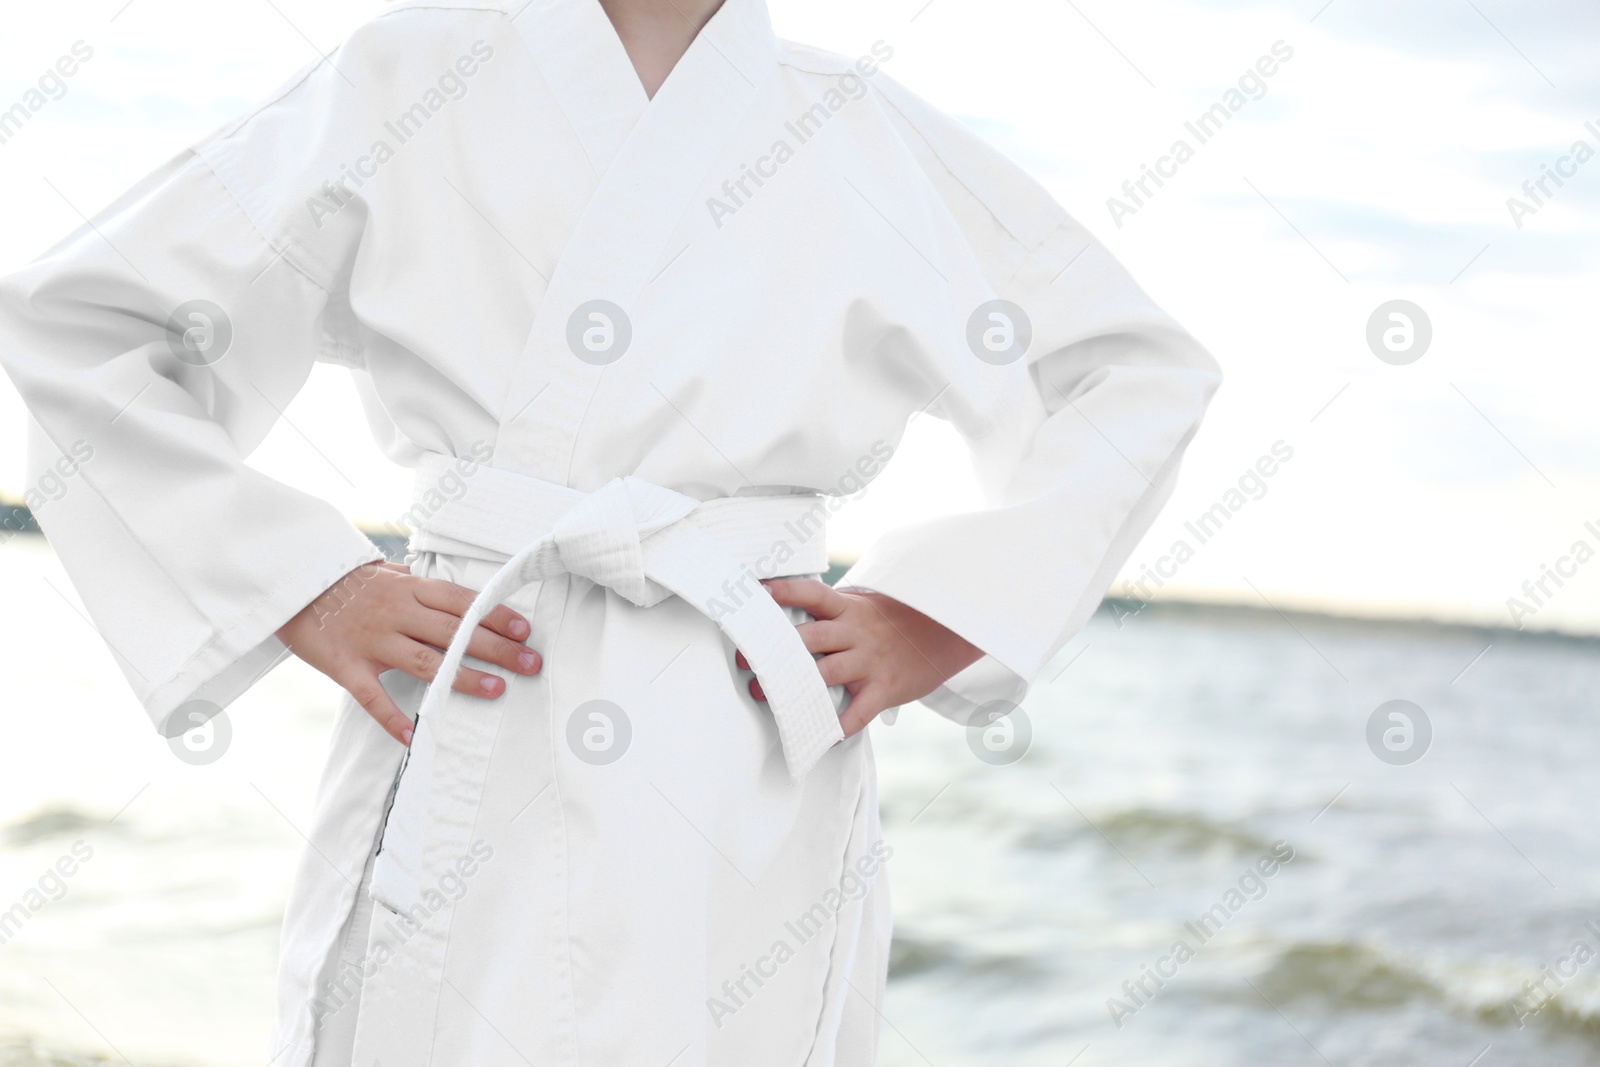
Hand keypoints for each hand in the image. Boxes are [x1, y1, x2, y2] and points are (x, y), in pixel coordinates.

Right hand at [275, 561, 541, 746]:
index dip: (494, 614)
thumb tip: (460, 592)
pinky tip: (415, 735)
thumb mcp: (387, 571)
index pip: (461, 601)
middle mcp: (395, 612)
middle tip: (531, 663)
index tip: (525, 630)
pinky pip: (372, 696)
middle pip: (454, 631)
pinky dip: (393, 718)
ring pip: (424, 661)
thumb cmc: (346, 581)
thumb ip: (421, 584)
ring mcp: (371, 640)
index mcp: (409, 588)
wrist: (290, 584)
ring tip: (496, 689)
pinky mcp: (346, 666)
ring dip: (462, 677)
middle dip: (496, 647)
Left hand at [735, 579, 984, 736]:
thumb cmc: (890, 622)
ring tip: (765, 696)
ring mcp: (870, 661)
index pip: (813, 594)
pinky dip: (839, 728)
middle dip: (776, 649)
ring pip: (827, 673)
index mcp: (849, 608)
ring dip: (794, 687)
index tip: (759, 594)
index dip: (786, 592)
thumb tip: (780, 607)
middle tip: (746, 659)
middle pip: (811, 637)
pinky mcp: (884, 688)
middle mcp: (856, 632)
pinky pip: (858, 712)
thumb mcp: (863, 606)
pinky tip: (819, 739)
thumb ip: (829, 610)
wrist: (943, 634)